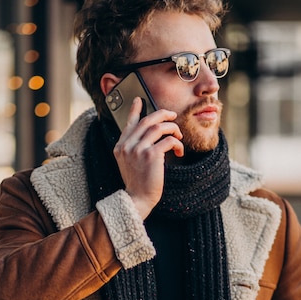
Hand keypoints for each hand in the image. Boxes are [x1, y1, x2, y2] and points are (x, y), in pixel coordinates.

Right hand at [113, 97, 183, 218]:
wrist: (137, 199)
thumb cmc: (137, 184)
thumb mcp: (129, 163)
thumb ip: (133, 148)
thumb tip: (149, 134)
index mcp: (120, 146)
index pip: (129, 123)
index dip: (135, 110)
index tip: (140, 100)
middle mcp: (127, 145)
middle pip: (147, 120)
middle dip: (163, 115)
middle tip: (173, 116)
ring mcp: (138, 149)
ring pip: (159, 127)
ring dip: (173, 129)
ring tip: (178, 137)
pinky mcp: (151, 155)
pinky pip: (168, 141)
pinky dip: (177, 144)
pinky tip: (179, 151)